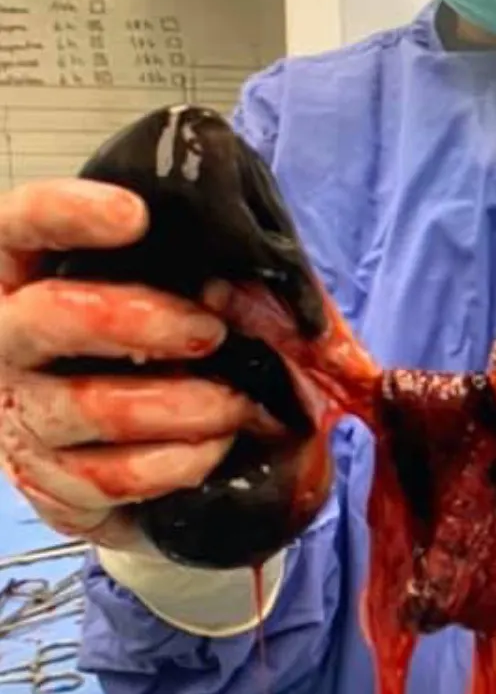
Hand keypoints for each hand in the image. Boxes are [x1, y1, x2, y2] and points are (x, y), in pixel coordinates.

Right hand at [0, 178, 265, 548]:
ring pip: (89, 406)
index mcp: (32, 276)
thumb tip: (271, 284)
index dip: (66, 213)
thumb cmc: (158, 350)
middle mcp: (12, 341)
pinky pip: (113, 476)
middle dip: (137, 320)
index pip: (20, 225)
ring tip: (234, 402)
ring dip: (180, 405)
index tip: (135, 215)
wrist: (133, 452)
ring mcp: (26, 413)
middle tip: (209, 331)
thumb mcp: (178, 300)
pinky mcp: (53, 481)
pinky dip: (178, 461)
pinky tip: (216, 445)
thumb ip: (208, 281)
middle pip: (45, 318)